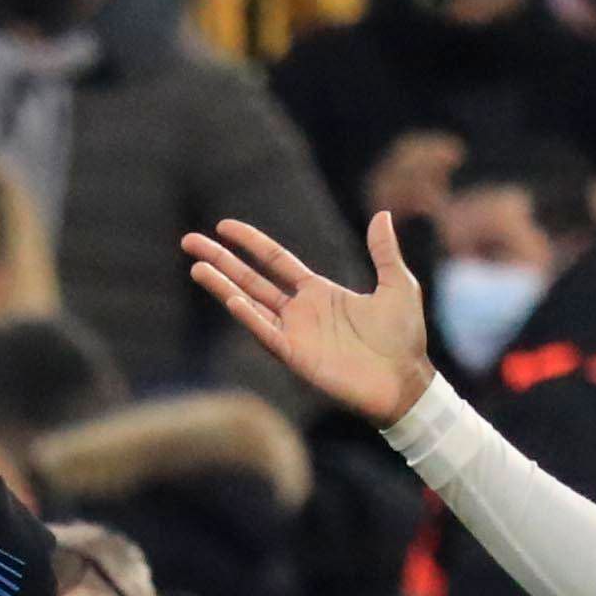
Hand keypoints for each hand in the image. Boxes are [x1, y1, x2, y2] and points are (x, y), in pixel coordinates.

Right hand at [184, 211, 434, 421]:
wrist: (405, 381)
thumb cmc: (403, 339)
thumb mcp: (397, 285)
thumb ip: (384, 251)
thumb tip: (383, 214)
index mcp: (318, 292)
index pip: (274, 261)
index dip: (249, 243)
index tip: (224, 226)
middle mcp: (299, 311)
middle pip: (250, 279)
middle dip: (220, 260)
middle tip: (189, 241)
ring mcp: (294, 334)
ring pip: (249, 305)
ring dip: (222, 286)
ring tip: (196, 267)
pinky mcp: (296, 357)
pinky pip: (267, 334)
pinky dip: (249, 317)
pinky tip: (231, 299)